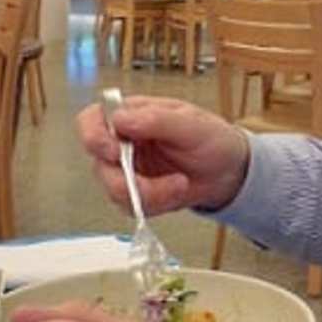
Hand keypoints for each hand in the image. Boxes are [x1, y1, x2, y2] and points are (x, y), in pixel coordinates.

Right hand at [76, 96, 249, 215]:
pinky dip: (156, 204)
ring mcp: (128, 169)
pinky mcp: (136, 193)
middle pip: (100, 165)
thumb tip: (121, 119)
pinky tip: (176, 192)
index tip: (115, 152)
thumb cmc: (212, 139)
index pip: (92, 119)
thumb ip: (157, 120)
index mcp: (133, 115)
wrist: (229, 171)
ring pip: (115, 191)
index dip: (93, 137)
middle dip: (131, 180)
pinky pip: (131, 206)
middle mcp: (124, 142)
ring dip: (150, 194)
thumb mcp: (191, 124)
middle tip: (162, 181)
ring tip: (180, 183)